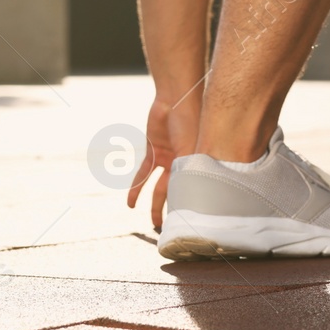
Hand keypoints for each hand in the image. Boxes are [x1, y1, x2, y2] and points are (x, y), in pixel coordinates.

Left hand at [127, 94, 197, 229]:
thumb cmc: (191, 121)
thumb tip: (194, 198)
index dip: (191, 208)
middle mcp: (185, 163)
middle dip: (174, 211)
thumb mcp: (194, 149)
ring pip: (160, 187)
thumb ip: (193, 171)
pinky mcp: (153, 152)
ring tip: (153, 222)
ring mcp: (168, 158)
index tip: (190, 227)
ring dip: (154, 204)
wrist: (175, 99)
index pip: (194, 191)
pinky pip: (143, 175)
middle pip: (178, 192)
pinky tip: (130, 203)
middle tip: (172, 230)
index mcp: (199, 164)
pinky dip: (136, 188)